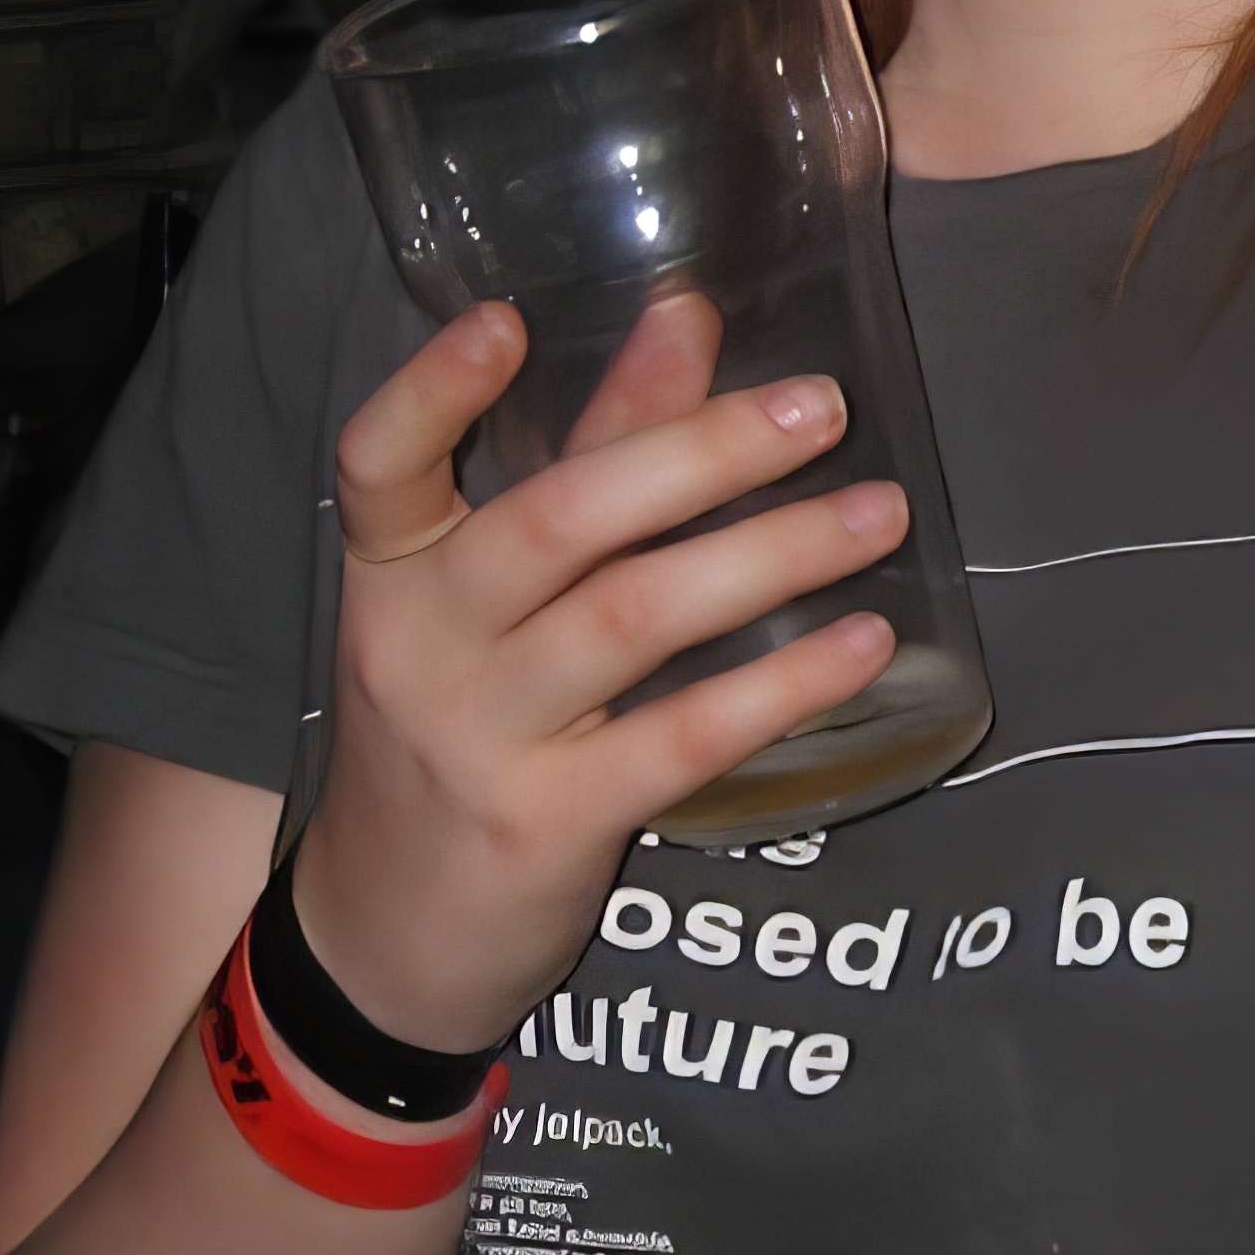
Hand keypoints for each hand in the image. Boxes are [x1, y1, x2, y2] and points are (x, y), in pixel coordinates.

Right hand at [294, 290, 905, 1046]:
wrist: (386, 937)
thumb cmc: (458, 736)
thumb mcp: (489, 605)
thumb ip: (589, 457)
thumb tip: (686, 317)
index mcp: (393, 573)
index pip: (377, 464)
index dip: (432, 389)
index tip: (507, 318)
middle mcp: (420, 645)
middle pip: (555, 524)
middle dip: (696, 453)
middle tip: (820, 407)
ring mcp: (477, 738)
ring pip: (631, 621)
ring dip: (767, 557)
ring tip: (877, 513)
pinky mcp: (545, 824)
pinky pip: (678, 738)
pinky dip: (780, 687)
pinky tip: (864, 647)